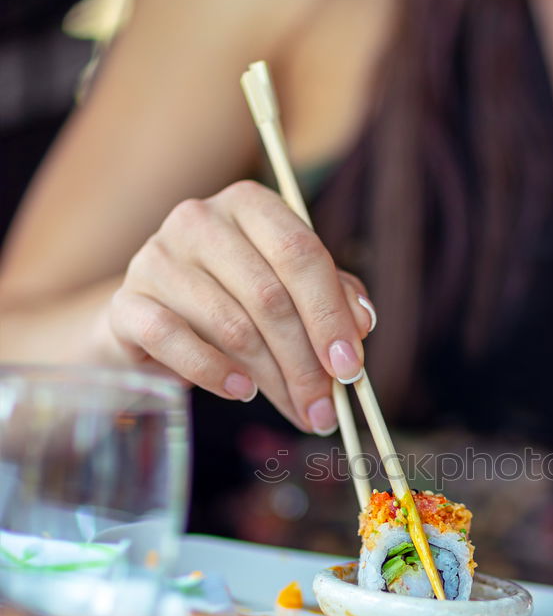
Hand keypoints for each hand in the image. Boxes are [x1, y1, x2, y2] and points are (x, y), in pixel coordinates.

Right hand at [106, 180, 375, 433]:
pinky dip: (214, 373)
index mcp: (249, 205)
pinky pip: (176, 341)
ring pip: (232, 326)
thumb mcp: (290, 295)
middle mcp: (199, 219)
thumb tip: (362, 324)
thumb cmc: (233, 305)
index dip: (331, 316)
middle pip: (270, 297)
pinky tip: (241, 392)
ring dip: (272, 379)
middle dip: (305, 364)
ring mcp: (156, 257)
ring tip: (294, 408)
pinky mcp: (127, 301)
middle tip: (326, 410)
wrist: (150, 323)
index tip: (350, 369)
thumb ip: (332, 299)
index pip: (301, 254)